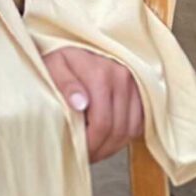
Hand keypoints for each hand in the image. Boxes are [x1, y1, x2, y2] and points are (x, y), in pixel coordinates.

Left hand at [42, 47, 143, 164]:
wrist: (77, 40)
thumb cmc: (62, 56)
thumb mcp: (53, 66)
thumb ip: (65, 85)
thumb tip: (80, 104)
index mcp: (101, 74)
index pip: (103, 124)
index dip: (91, 145)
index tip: (79, 153)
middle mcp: (123, 76)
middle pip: (119, 130)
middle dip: (102, 149)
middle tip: (86, 156)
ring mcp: (135, 82)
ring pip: (131, 129)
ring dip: (114, 145)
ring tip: (97, 148)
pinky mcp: (141, 87)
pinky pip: (140, 121)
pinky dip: (126, 134)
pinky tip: (109, 136)